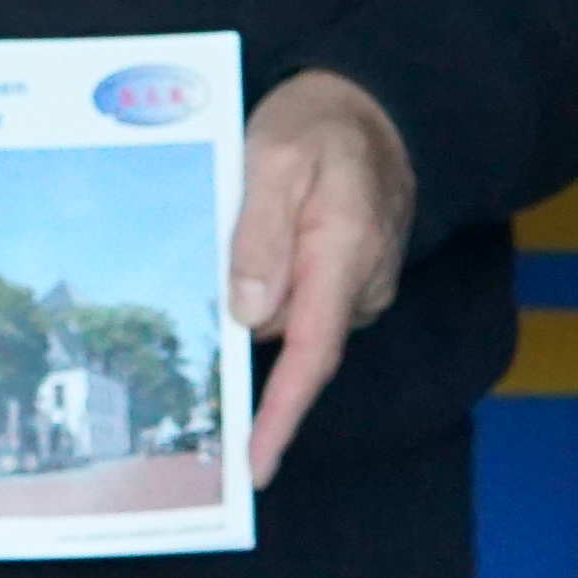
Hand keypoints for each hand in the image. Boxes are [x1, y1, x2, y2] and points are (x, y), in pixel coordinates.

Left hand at [227, 70, 415, 481]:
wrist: (370, 108)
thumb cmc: (317, 126)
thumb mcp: (274, 155)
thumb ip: (260, 232)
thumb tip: (249, 312)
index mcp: (342, 252)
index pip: (313, 354)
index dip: (280, 417)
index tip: (254, 468)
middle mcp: (360, 283)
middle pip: (287, 339)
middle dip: (240, 327)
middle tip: (207, 259)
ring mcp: (358, 288)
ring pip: (286, 321)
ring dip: (252, 295)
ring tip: (239, 224)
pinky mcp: (346, 285)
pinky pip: (296, 305)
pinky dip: (267, 288)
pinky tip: (253, 250)